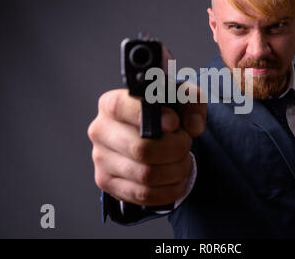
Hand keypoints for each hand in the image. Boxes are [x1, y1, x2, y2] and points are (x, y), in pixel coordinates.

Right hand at [88, 87, 205, 205]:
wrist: (151, 135)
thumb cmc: (164, 113)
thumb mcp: (181, 98)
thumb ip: (191, 101)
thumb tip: (193, 125)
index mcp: (111, 104)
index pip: (121, 108)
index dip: (151, 117)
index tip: (174, 123)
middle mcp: (101, 130)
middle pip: (141, 149)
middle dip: (175, 149)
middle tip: (185, 143)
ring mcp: (101, 159)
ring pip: (146, 175)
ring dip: (176, 170)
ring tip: (183, 160)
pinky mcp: (107, 182)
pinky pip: (144, 194)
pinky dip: (169, 189)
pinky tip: (177, 178)